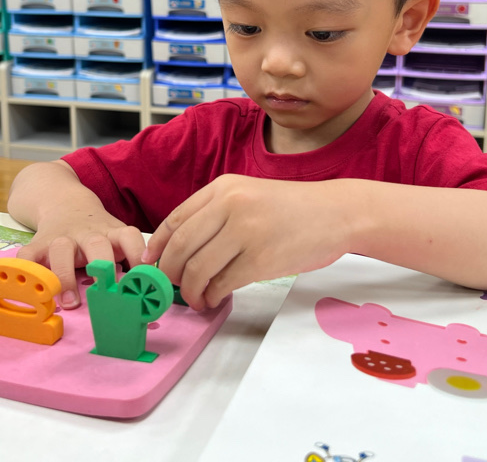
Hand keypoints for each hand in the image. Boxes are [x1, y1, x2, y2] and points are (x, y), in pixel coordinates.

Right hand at [15, 202, 146, 309]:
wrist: (64, 202)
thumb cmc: (98, 233)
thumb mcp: (116, 239)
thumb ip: (129, 261)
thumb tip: (151, 295)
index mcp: (112, 232)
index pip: (130, 237)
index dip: (138, 253)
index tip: (144, 274)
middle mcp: (88, 234)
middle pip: (97, 243)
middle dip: (103, 265)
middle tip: (107, 290)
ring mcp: (61, 238)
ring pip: (61, 249)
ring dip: (65, 275)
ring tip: (70, 303)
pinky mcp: (38, 244)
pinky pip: (28, 256)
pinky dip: (27, 271)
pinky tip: (31, 289)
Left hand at [141, 175, 351, 309]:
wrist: (336, 213)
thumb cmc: (292, 209)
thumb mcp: (249, 195)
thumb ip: (216, 214)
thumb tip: (180, 250)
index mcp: (224, 188)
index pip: (175, 220)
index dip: (158, 248)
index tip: (150, 266)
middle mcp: (231, 205)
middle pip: (181, 246)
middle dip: (169, 273)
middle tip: (170, 288)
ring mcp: (246, 232)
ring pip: (198, 269)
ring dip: (190, 291)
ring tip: (195, 299)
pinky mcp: (261, 259)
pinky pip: (222, 284)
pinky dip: (212, 296)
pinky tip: (214, 299)